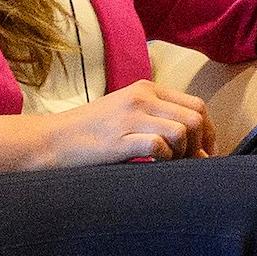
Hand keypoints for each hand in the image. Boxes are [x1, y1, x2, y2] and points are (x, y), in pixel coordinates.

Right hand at [31, 82, 218, 170]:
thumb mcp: (127, 114)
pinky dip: (164, 159)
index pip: (197, 105)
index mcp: (146, 89)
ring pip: (182, 131)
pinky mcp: (118, 139)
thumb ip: (159, 120)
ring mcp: (129, 117)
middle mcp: (141, 97)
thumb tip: (197, 146)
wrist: (47, 140)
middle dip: (201, 144)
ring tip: (169, 164)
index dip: (209, 132)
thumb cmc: (89, 133)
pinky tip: (152, 166)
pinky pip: (159, 146)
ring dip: (183, 154)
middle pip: (196, 118)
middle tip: (190, 163)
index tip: (205, 152)